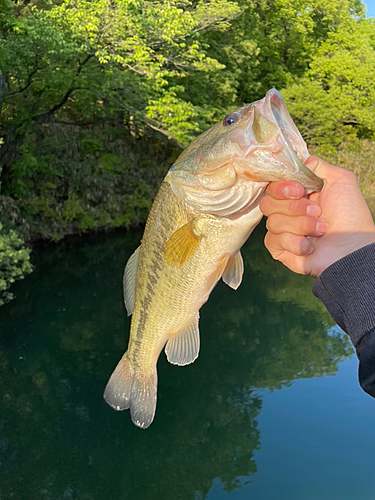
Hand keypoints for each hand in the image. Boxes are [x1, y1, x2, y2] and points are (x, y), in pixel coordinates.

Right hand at [259, 156, 374, 277]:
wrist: (352, 249)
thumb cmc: (351, 217)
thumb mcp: (341, 180)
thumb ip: (317, 165)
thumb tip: (299, 163)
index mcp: (298, 196)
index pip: (273, 185)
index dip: (282, 187)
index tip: (301, 190)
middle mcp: (288, 212)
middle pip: (267, 202)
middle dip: (294, 207)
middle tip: (317, 212)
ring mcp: (283, 232)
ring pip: (272, 222)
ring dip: (300, 225)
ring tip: (321, 230)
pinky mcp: (280, 250)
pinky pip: (273, 240)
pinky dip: (294, 242)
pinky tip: (310, 246)